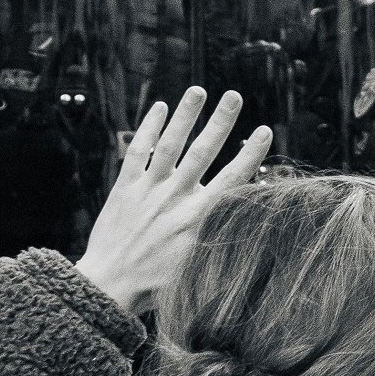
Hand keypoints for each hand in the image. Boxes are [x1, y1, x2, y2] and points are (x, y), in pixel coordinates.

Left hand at [74, 89, 271, 314]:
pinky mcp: (124, 189)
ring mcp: (147, 190)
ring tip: (198, 90)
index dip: (250, 154)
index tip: (265, 131)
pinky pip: (137, 152)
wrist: (109, 286)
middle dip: (220, 121)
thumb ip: (220, 237)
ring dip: (185, 115)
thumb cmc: (157, 284)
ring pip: (170, 145)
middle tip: (234, 95)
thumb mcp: (198, 266)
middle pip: (202, 152)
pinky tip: (159, 108)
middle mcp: (175, 198)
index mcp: (197, 218)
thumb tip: (250, 220)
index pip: (232, 179)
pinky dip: (148, 128)